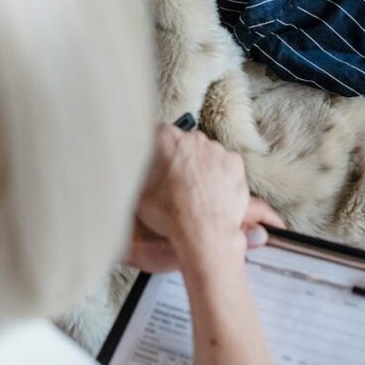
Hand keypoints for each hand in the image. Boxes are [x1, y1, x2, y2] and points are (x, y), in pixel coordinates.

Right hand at [121, 123, 286, 272]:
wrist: (204, 231)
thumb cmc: (170, 214)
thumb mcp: (139, 196)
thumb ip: (136, 176)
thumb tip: (129, 173)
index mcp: (167, 139)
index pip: (158, 133)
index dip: (156, 146)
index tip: (156, 158)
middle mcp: (194, 138)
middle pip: (185, 142)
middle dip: (181, 157)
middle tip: (176, 180)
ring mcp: (218, 149)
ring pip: (207, 153)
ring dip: (202, 166)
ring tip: (196, 191)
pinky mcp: (235, 164)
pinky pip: (226, 164)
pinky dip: (221, 175)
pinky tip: (214, 192)